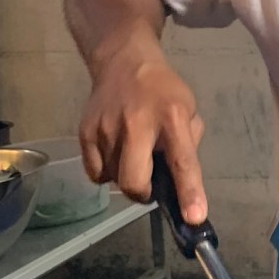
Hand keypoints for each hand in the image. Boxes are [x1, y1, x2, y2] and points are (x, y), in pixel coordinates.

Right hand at [79, 32, 206, 222]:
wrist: (124, 61)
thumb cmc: (163, 91)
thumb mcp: (189, 110)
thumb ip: (187, 146)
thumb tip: (180, 184)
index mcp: (172, 117)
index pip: (183, 161)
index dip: (189, 193)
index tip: (194, 217)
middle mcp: (137, 123)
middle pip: (134, 181)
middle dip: (143, 194)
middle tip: (150, 185)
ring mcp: (107, 128)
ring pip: (114, 180)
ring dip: (125, 177)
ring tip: (132, 153)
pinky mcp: (85, 131)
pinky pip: (95, 173)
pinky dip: (107, 171)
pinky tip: (115, 152)